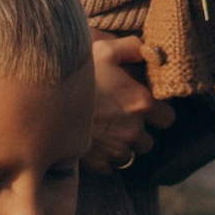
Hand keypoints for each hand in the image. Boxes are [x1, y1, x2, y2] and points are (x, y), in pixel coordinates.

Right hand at [88, 35, 172, 168]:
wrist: (45, 102)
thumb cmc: (79, 74)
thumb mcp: (106, 50)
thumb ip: (133, 48)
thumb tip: (148, 50)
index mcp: (142, 103)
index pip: (168, 118)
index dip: (158, 112)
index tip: (145, 106)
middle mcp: (133, 131)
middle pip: (149, 142)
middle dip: (140, 133)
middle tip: (123, 120)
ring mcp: (115, 150)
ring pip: (129, 156)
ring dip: (121, 146)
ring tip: (106, 131)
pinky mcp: (97, 163)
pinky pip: (109, 166)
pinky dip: (104, 157)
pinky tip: (93, 141)